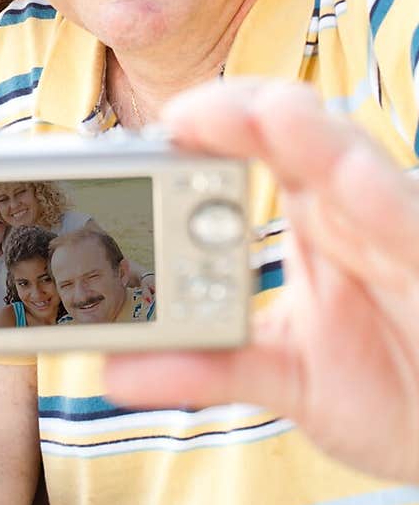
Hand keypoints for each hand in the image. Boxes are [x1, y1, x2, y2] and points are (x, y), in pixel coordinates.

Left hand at [102, 78, 418, 484]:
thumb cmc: (388, 390)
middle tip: (182, 116)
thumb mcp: (286, 378)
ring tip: (265, 115)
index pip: (248, 147)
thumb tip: (115, 370)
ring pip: (354, 157)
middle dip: (238, 114)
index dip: (202, 129)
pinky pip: (410, 219)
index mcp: (310, 215)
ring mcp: (393, 226)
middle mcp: (349, 206)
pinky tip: (355, 182)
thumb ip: (210, 366)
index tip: (148, 135)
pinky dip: (383, 197)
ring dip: (308, 134)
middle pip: (292, 129)